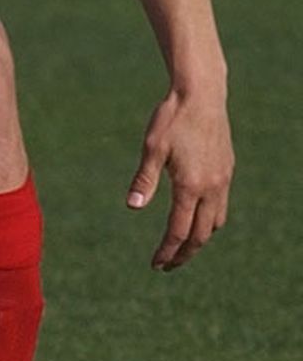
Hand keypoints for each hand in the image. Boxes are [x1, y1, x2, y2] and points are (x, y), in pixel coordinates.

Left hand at [124, 84, 232, 269]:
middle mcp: (211, 188)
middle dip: (184, 253)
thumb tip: (133, 207)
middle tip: (167, 265)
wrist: (201, 96)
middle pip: (201, 235)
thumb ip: (144, 180)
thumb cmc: (171, 119)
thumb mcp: (152, 148)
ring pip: (216, 222)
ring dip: (199, 238)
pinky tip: (196, 217)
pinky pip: (221, 206)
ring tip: (181, 246)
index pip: (179, 230)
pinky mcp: (227, 170)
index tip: (156, 264)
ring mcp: (223, 180)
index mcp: (190, 186)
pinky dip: (210, 220)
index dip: (167, 251)